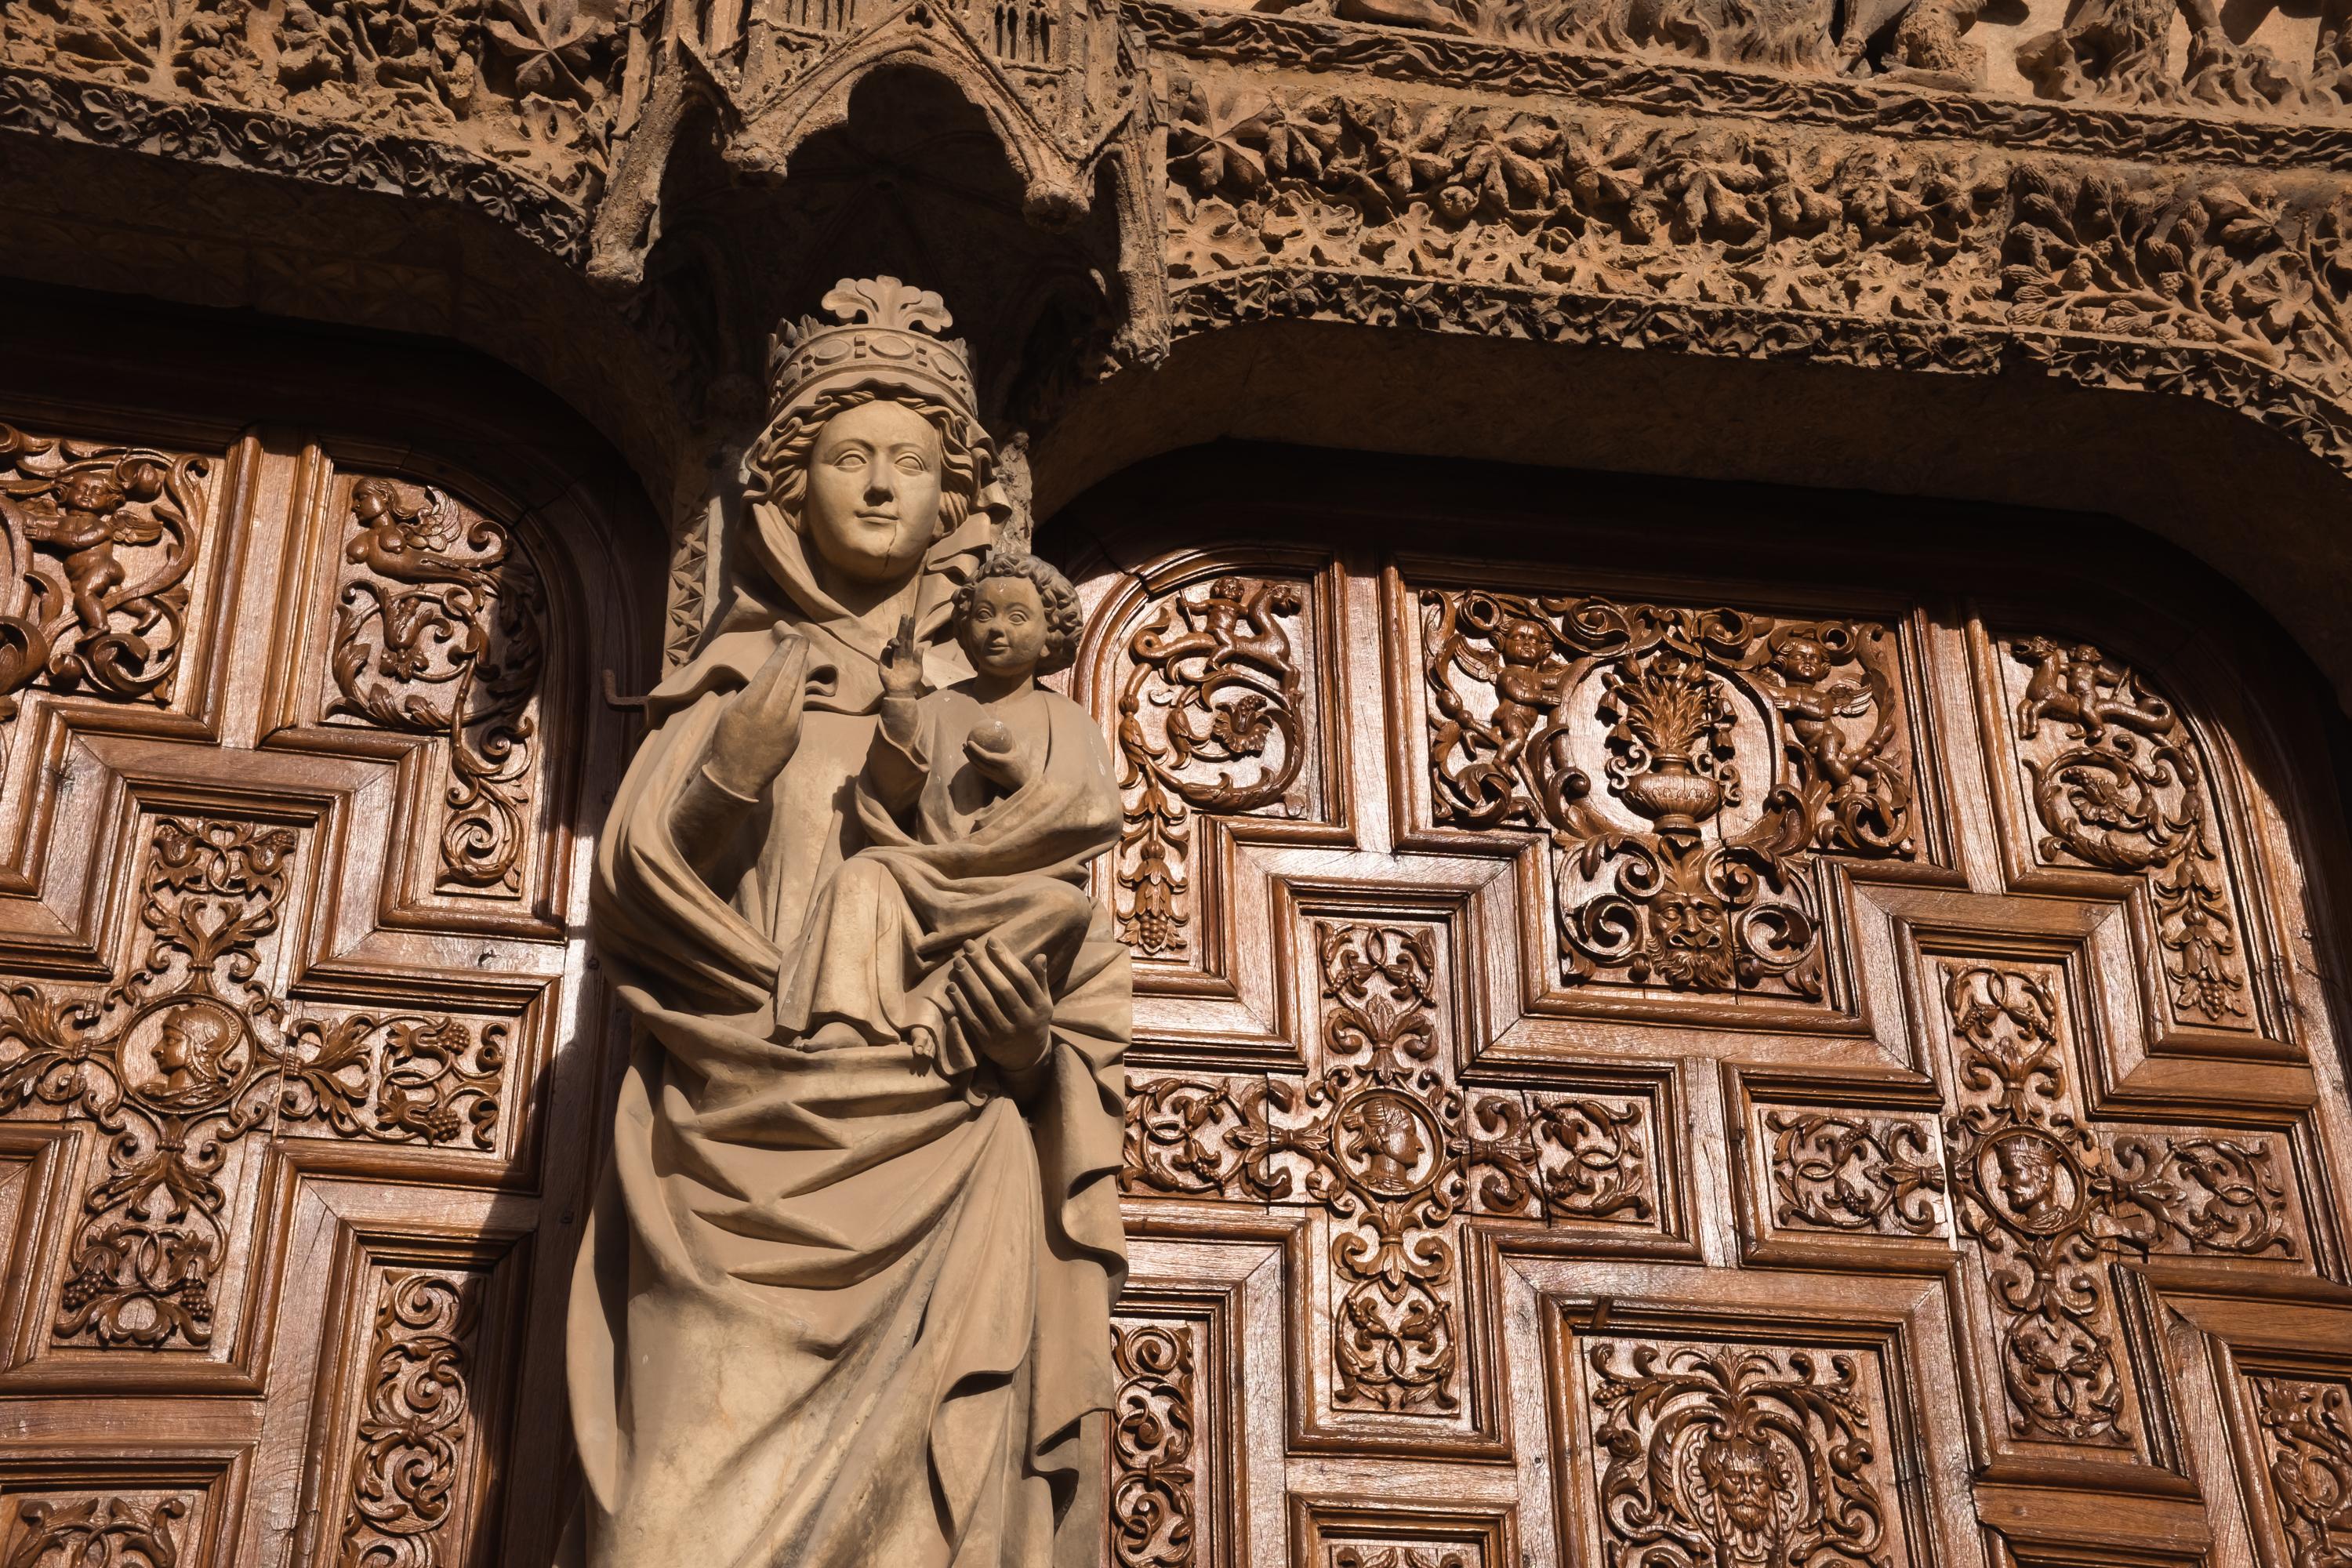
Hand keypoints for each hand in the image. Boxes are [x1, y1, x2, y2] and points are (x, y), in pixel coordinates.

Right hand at [705, 630, 819, 797]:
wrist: (737, 778)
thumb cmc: (726, 742)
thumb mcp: (732, 710)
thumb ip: (753, 691)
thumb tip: (770, 673)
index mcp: (753, 703)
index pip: (774, 669)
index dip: (784, 652)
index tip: (789, 638)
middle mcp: (775, 712)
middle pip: (792, 675)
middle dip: (798, 655)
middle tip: (801, 639)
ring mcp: (789, 724)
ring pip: (799, 690)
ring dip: (800, 671)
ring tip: (800, 656)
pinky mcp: (797, 734)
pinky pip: (800, 705)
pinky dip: (799, 690)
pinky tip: (798, 681)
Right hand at [879, 614, 925, 699]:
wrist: (901, 692)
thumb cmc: (910, 681)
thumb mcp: (917, 670)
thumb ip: (918, 659)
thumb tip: (920, 647)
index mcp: (908, 653)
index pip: (909, 638)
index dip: (910, 628)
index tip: (911, 618)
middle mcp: (900, 653)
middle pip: (901, 637)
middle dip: (903, 626)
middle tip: (905, 615)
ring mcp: (891, 657)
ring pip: (892, 643)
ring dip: (894, 640)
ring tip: (896, 643)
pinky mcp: (883, 662)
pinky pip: (884, 653)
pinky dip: (887, 649)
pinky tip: (891, 648)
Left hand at [941, 937, 1051, 1072]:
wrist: (1026, 1057)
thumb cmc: (1033, 1020)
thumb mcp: (1042, 1002)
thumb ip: (1039, 980)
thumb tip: (1040, 956)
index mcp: (1040, 1006)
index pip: (1022, 978)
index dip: (1006, 958)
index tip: (991, 940)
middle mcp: (1024, 1019)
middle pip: (1001, 988)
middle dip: (983, 964)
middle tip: (968, 946)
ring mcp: (1006, 1032)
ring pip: (985, 1002)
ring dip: (969, 980)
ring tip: (958, 962)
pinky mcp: (989, 1042)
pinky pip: (972, 1018)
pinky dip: (961, 1002)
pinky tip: (952, 987)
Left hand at [963, 718, 1031, 790]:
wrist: (1024, 784)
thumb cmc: (1023, 766)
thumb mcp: (1019, 752)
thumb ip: (1012, 741)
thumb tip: (1004, 729)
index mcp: (1003, 763)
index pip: (985, 756)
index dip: (975, 750)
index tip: (970, 742)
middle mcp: (996, 770)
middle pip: (978, 762)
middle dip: (969, 753)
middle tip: (965, 743)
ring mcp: (993, 775)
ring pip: (977, 767)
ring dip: (969, 758)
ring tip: (965, 748)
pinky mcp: (991, 778)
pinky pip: (979, 770)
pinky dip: (973, 763)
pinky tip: (971, 757)